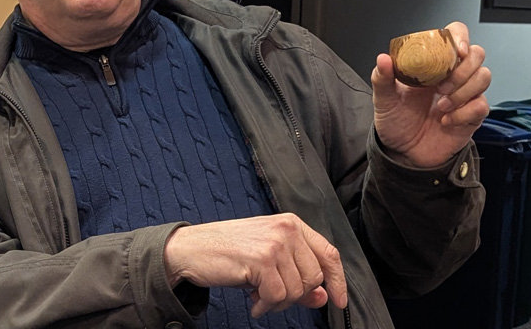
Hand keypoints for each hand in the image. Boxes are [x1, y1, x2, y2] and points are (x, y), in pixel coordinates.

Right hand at [163, 213, 346, 317]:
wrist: (191, 249)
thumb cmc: (228, 252)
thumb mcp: (268, 260)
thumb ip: (297, 275)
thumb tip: (323, 296)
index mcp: (291, 224)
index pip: (328, 253)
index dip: (338, 280)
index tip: (339, 301)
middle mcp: (286, 229)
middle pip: (314, 277)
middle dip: (296, 296)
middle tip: (272, 297)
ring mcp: (274, 243)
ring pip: (297, 289)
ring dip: (278, 302)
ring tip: (259, 297)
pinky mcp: (261, 259)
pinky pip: (278, 296)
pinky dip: (265, 306)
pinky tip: (253, 301)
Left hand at [371, 21, 490, 167]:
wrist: (404, 153)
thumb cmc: (396, 121)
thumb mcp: (383, 99)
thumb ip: (382, 78)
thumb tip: (383, 58)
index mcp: (432, 64)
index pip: (455, 35)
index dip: (460, 37)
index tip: (456, 51)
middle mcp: (452, 75)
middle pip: (477, 54)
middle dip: (462, 69)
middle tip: (441, 86)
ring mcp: (465, 94)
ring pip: (484, 76)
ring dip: (463, 91)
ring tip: (441, 106)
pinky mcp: (472, 114)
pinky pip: (482, 105)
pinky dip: (463, 112)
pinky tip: (446, 120)